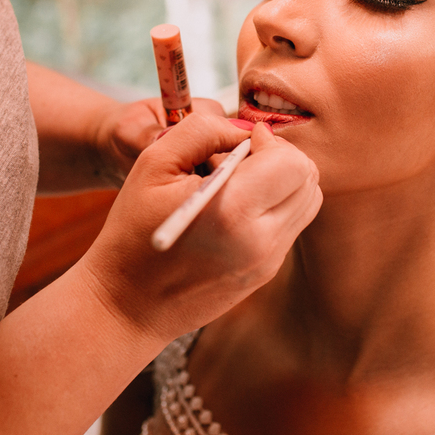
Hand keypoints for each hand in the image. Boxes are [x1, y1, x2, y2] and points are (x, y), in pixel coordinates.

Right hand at [80, 113, 320, 340]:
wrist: (126, 304)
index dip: (271, 142)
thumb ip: (204, 130)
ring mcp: (266, 262)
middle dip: (281, 159)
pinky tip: (235, 210)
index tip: (241, 142)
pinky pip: (290, 225)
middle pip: (308, 180)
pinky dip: (273, 207)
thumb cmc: (132, 229)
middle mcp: (259, 241)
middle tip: (243, 159)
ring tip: (240, 184)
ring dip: (282, 183)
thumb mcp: (155, 163)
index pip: (293, 163)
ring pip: (307, 202)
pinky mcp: (265, 274)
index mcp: (232, 210)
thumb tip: (248, 130)